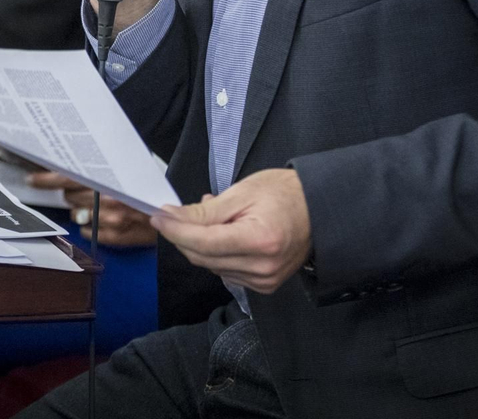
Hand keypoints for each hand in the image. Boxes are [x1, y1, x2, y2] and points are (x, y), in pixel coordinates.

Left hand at [31, 171, 157, 246]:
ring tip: (95, 202)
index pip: (68, 178)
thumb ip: (102, 168)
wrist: (177, 215)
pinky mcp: (114, 238)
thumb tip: (72, 166)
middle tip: (81, 187)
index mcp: (108, 181)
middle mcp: (107, 202)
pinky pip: (86, 231)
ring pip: (77, 214)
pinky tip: (100, 219)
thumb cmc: (150, 189)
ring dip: (81, 208)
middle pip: (70, 196)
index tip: (32, 179)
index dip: (47, 178)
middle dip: (70, 191)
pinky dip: (89, 225)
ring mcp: (110, 223)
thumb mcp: (128, 170)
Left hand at [152, 168, 310, 293]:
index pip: (203, 243)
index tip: (158, 217)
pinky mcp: (263, 285)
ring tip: (210, 216)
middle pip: (203, 258)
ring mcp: (264, 280)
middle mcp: (262, 267)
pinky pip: (225, 271)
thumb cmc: (284, 194)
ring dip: (199, 244)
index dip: (176, 230)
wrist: (318, 210)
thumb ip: (206, 211)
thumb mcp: (242, 193)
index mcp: (260, 241)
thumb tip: (172, 217)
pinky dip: (216, 253)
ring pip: (211, 266)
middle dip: (182, 237)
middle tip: (171, 214)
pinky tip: (222, 233)